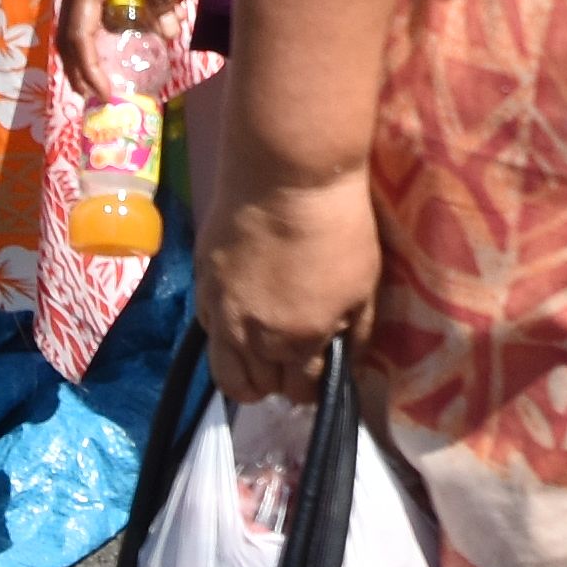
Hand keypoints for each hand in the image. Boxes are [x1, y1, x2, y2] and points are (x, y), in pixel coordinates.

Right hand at [50, 0, 185, 101]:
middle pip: (72, 38)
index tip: (106, 92)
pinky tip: (162, 10)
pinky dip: (122, 16)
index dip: (91, 69)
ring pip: (87, 22)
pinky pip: (100, 3)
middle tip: (104, 94)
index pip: (80, 38)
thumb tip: (168, 34)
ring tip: (137, 56)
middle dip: (86, 69)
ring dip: (109, 42)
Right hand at [200, 156, 378, 402]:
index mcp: (300, 342)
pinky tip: (241, 324)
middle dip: (281, 382)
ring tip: (261, 359)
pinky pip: (208, 335)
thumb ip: (355, 334)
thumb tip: (348, 364)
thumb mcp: (364, 286)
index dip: (315, 387)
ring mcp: (221, 314)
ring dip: (247, 376)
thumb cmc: (338, 226)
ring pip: (226, 376)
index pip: (303, 391)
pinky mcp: (201, 286)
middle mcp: (254, 338)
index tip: (320, 372)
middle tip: (293, 363)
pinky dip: (225, 341)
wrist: (287, 174)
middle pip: (262, 388)